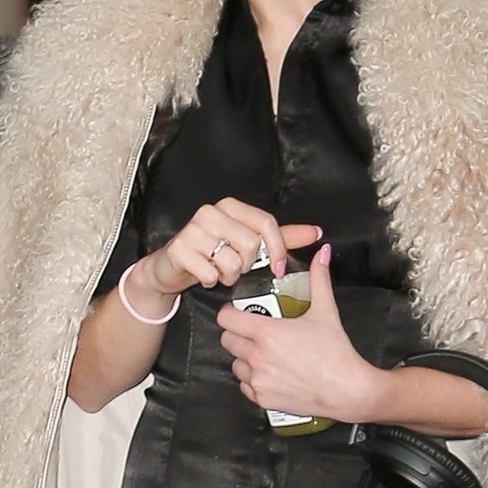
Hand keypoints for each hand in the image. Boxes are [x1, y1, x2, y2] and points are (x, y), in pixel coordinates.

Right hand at [129, 199, 323, 316]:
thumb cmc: (213, 254)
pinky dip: (211, 281)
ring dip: (229, 276)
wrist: (172, 268)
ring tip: (220, 272)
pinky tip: (205, 276)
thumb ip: (282, 237)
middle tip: (237, 268)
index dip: (277, 248)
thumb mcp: (249, 244)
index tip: (279, 269)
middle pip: (250, 244)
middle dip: (248, 266)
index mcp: (231, 207)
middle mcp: (211, 212)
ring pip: (231, 261)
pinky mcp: (179, 248)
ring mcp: (193, 228)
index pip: (266, 222)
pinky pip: (210, 273)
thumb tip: (315, 232)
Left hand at [218, 246, 388, 423]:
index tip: (239, 311)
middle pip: (227, 340)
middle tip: (254, 331)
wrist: (346, 390)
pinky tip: (269, 372)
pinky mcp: (262, 399)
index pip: (226, 318)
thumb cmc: (336, 353)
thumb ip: (319, 279)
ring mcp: (257, 380)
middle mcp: (256, 357)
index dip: (230, 312)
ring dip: (244, 357)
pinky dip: (252, 379)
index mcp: (266, 333)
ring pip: (235, 364)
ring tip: (264, 353)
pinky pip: (245, 386)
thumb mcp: (326, 311)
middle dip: (237, 334)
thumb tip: (322, 253)